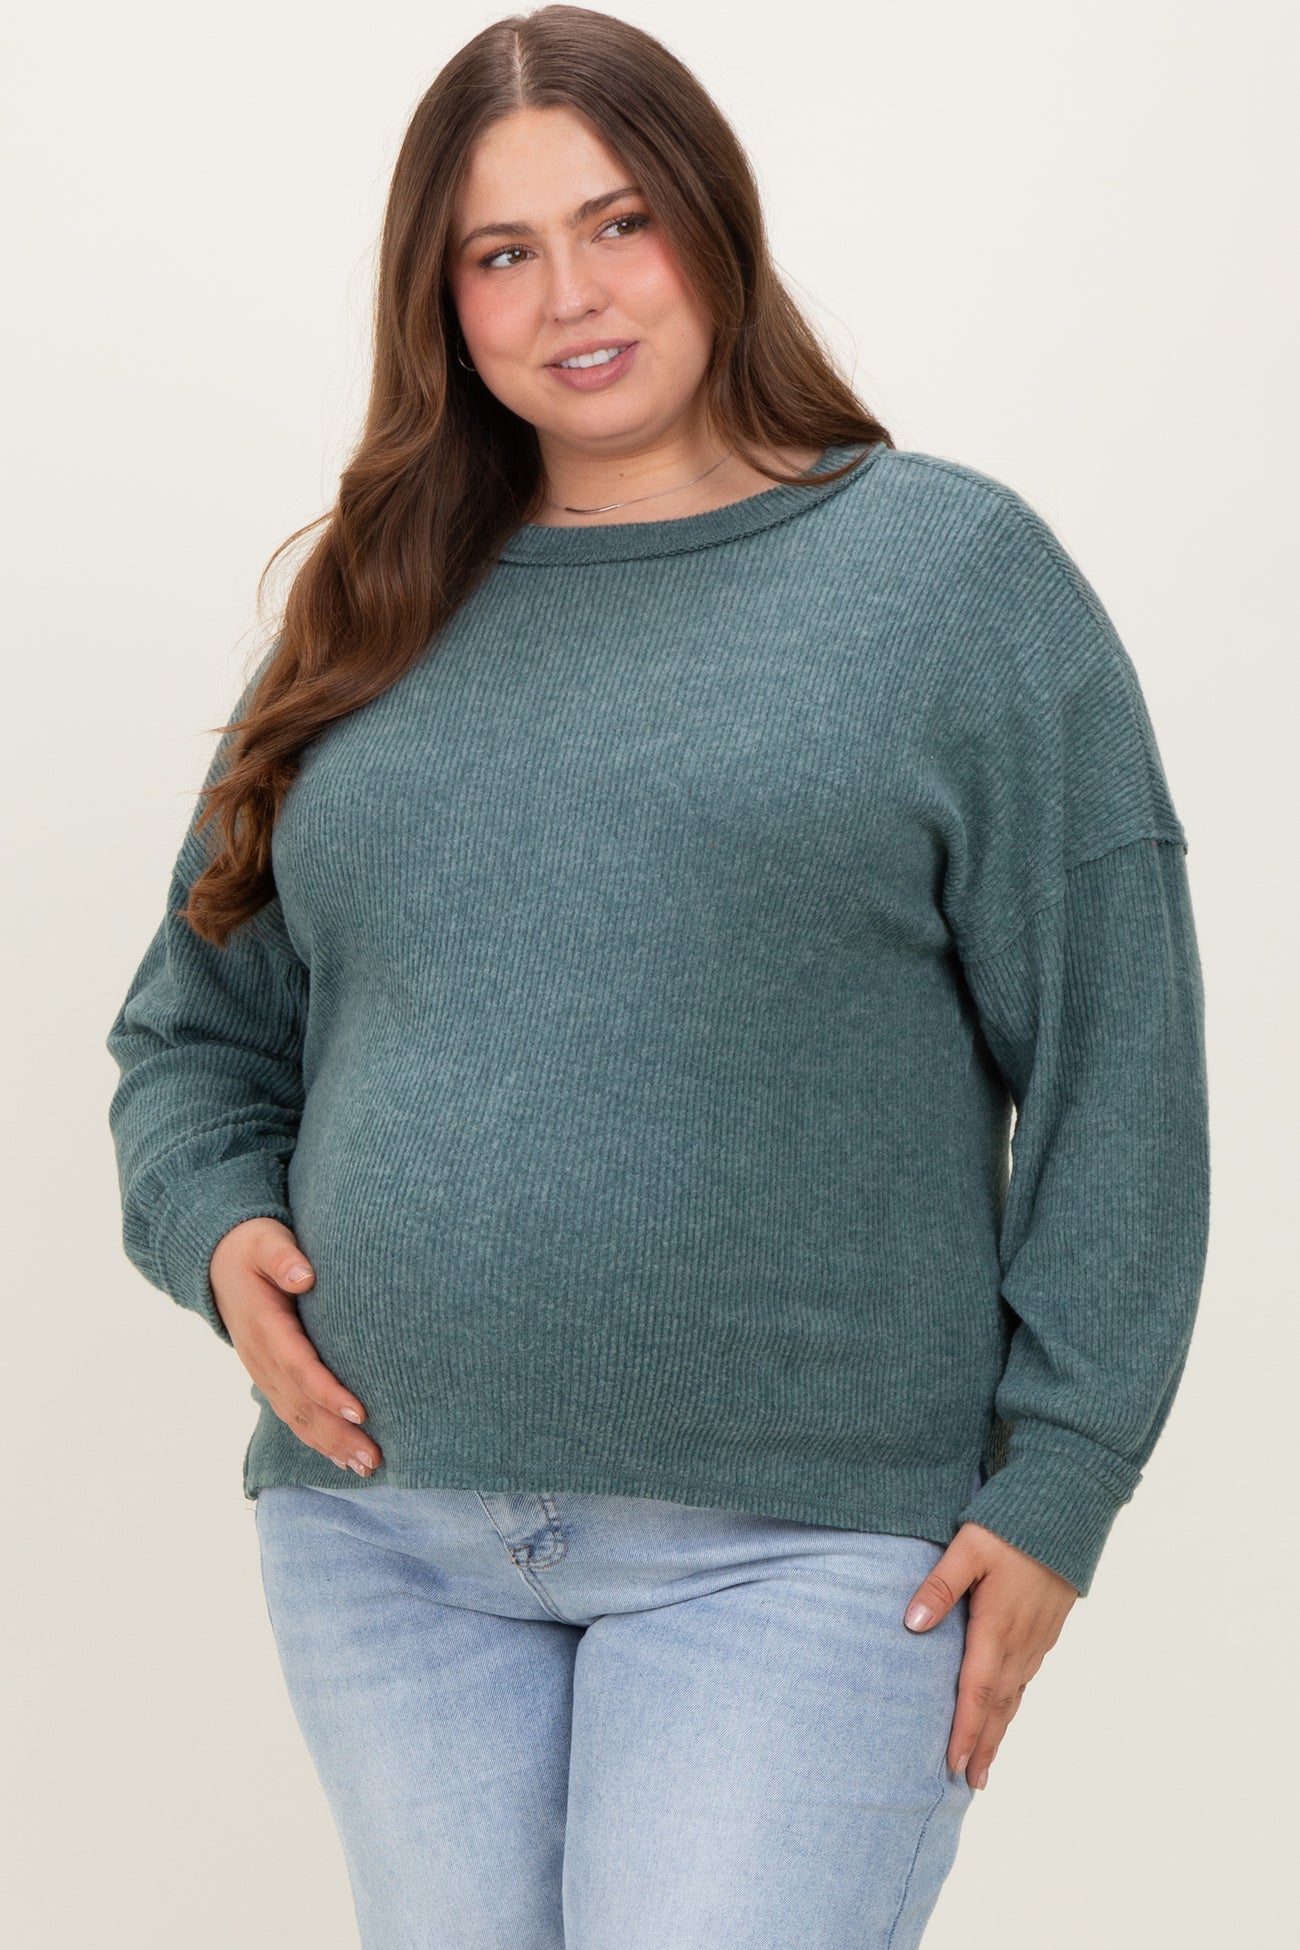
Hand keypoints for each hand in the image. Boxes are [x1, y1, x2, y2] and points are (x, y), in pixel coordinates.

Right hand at [209, 1217, 383, 1476]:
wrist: (218, 1262)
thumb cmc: (253, 1247)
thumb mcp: (265, 1241)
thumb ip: (282, 1257)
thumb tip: (304, 1276)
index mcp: (263, 1326)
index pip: (298, 1366)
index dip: (327, 1392)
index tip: (360, 1411)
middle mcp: (261, 1357)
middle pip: (300, 1404)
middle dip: (336, 1434)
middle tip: (372, 1458)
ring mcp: (263, 1372)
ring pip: (297, 1417)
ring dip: (330, 1444)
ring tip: (366, 1467)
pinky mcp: (270, 1377)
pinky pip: (293, 1414)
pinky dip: (317, 1438)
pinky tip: (342, 1458)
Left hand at [903, 1521, 1077, 1790]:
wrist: (1068, 1510)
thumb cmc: (1011, 1524)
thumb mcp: (969, 1547)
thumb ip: (940, 1585)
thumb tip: (912, 1623)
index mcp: (997, 1627)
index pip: (976, 1691)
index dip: (965, 1730)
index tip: (953, 1765)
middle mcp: (1021, 1641)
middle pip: (999, 1705)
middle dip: (985, 1745)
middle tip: (971, 1782)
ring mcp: (1038, 1637)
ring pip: (1016, 1694)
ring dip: (1001, 1729)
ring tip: (987, 1762)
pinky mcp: (1048, 1628)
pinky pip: (1028, 1677)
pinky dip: (1015, 1702)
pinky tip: (1008, 1709)